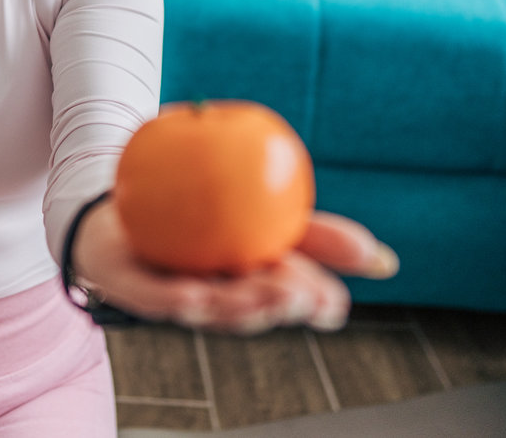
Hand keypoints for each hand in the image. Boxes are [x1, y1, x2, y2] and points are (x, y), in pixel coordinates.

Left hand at [70, 201, 397, 335]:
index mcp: (255, 278)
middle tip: (305, 293)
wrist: (121, 197)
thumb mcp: (261, 202)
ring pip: (214, 310)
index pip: (295, 294)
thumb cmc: (199, 201)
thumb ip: (312, 226)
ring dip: (240, 309)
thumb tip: (384, 260)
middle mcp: (220, 295)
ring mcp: (179, 295)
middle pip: (256, 308)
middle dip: (282, 307)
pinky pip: (157, 298)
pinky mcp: (138, 292)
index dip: (319, 304)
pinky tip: (196, 295)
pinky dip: (178, 299)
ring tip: (266, 294)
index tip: (339, 301)